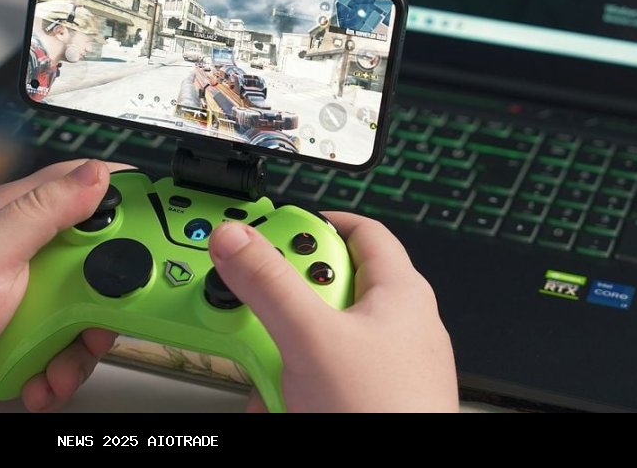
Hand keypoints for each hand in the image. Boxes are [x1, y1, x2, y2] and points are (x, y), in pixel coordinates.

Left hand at [0, 159, 128, 411]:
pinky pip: (65, 354)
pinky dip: (58, 372)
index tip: (156, 220)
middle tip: (104, 312)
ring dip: (80, 346)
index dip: (125, 202)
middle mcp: (26, 256)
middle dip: (109, 294)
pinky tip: (39, 376)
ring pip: (87, 315)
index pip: (86, 192)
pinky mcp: (25, 340)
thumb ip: (42, 209)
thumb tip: (94, 176)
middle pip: (99, 262)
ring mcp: (27, 300)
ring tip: (58, 358)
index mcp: (17, 217)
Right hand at [208, 212, 457, 411]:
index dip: (312, 223)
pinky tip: (281, 405)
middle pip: (323, 290)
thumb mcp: (311, 338)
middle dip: (280, 305)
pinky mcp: (362, 400)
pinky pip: (315, 381)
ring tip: (270, 374)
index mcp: (400, 293)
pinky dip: (290, 390)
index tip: (268, 231)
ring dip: (278, 356)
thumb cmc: (387, 413)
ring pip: (312, 341)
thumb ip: (269, 283)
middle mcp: (395, 327)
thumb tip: (237, 238)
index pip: (359, 231)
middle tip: (256, 310)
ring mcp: (379, 368)